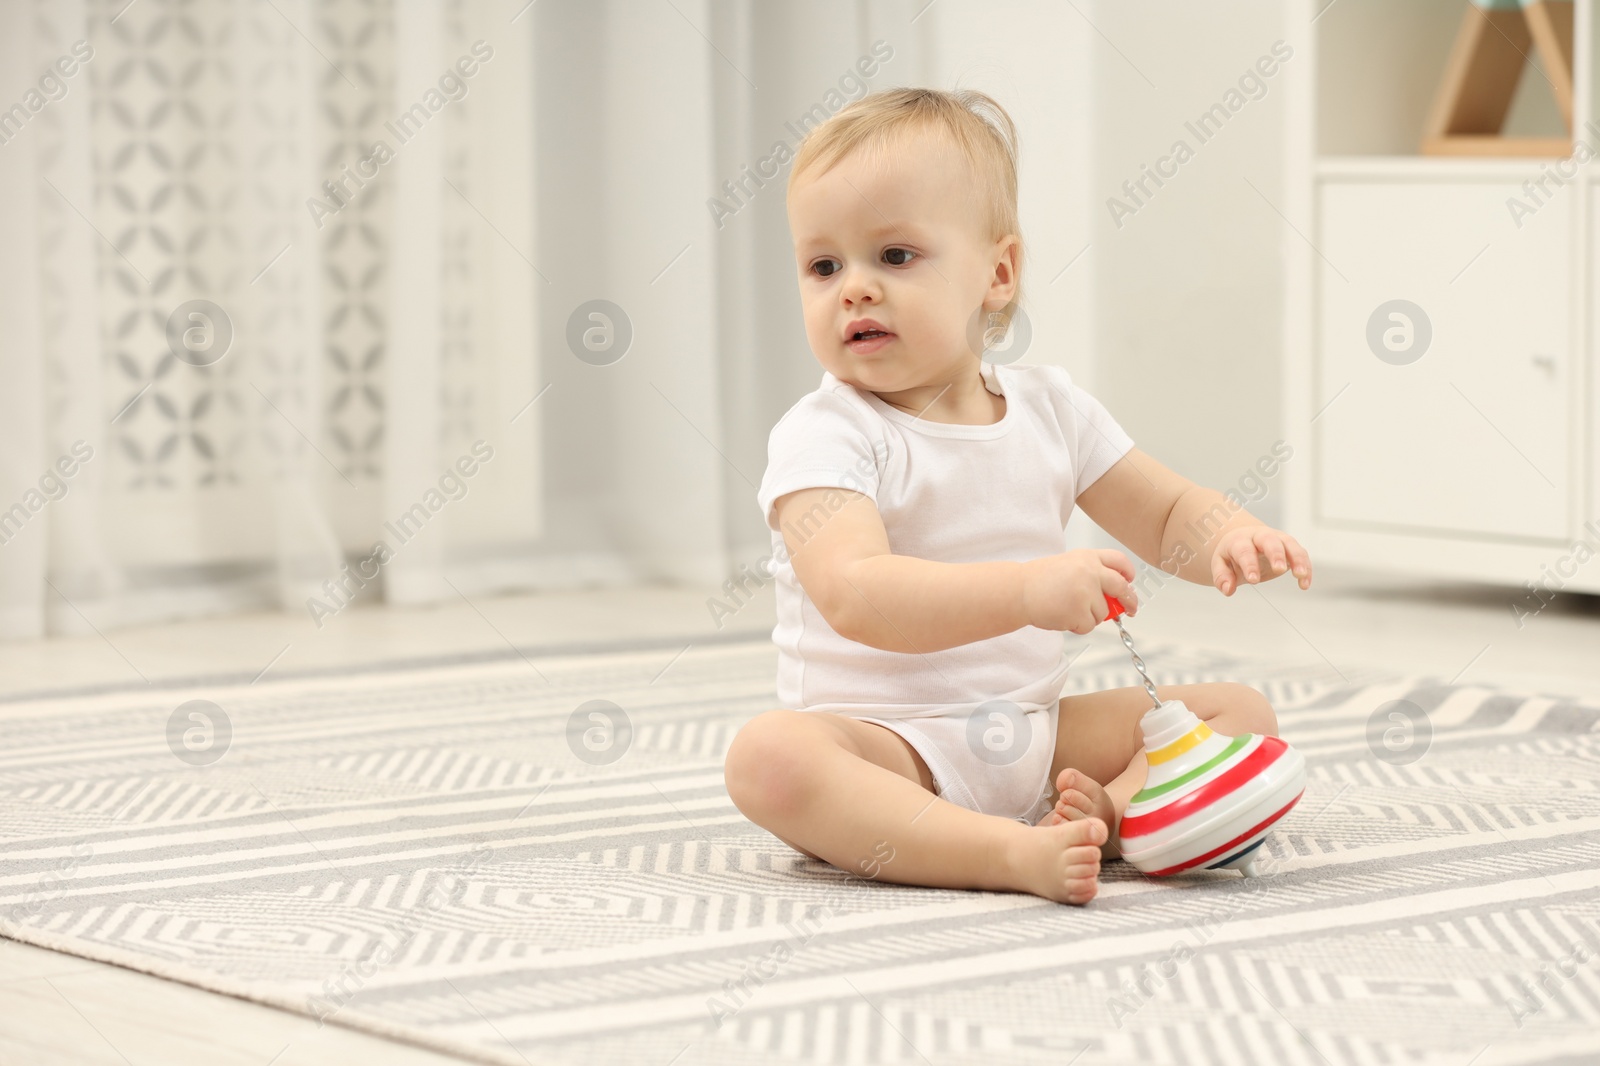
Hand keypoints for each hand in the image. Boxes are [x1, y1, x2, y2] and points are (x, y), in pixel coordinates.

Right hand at [1022, 548, 1138, 634]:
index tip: (1130, 582)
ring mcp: (1086, 592)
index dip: (1128, 573)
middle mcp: (1090, 571)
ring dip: (1089, 616)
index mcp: (1087, 557)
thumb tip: (1114, 594)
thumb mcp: (1069, 565)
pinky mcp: (1080, 611)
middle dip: (1129, 601)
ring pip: (1103, 613)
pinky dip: (1078, 626)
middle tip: (1129, 609)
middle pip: (1121, 588)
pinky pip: (1089, 625)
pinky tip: (1062, 616)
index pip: (1119, 561)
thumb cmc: (1039, 580)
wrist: (1018, 591)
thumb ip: (1092, 573)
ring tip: (1067, 609)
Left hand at [1212, 526, 1311, 594]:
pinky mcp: (1289, 547)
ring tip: (1300, 576)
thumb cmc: (1231, 553)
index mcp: (1240, 540)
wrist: (1243, 539)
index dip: (1249, 564)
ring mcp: (1277, 539)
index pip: (1245, 550)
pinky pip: (1301, 554)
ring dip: (1298, 559)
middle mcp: (1260, 537)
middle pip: (1270, 540)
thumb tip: (1228, 589)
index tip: (1253, 579)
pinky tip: (1304, 584)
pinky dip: (1306, 568)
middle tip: (1279, 569)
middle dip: (1276, 554)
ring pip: (1291, 544)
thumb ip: (1222, 577)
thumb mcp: (1220, 563)